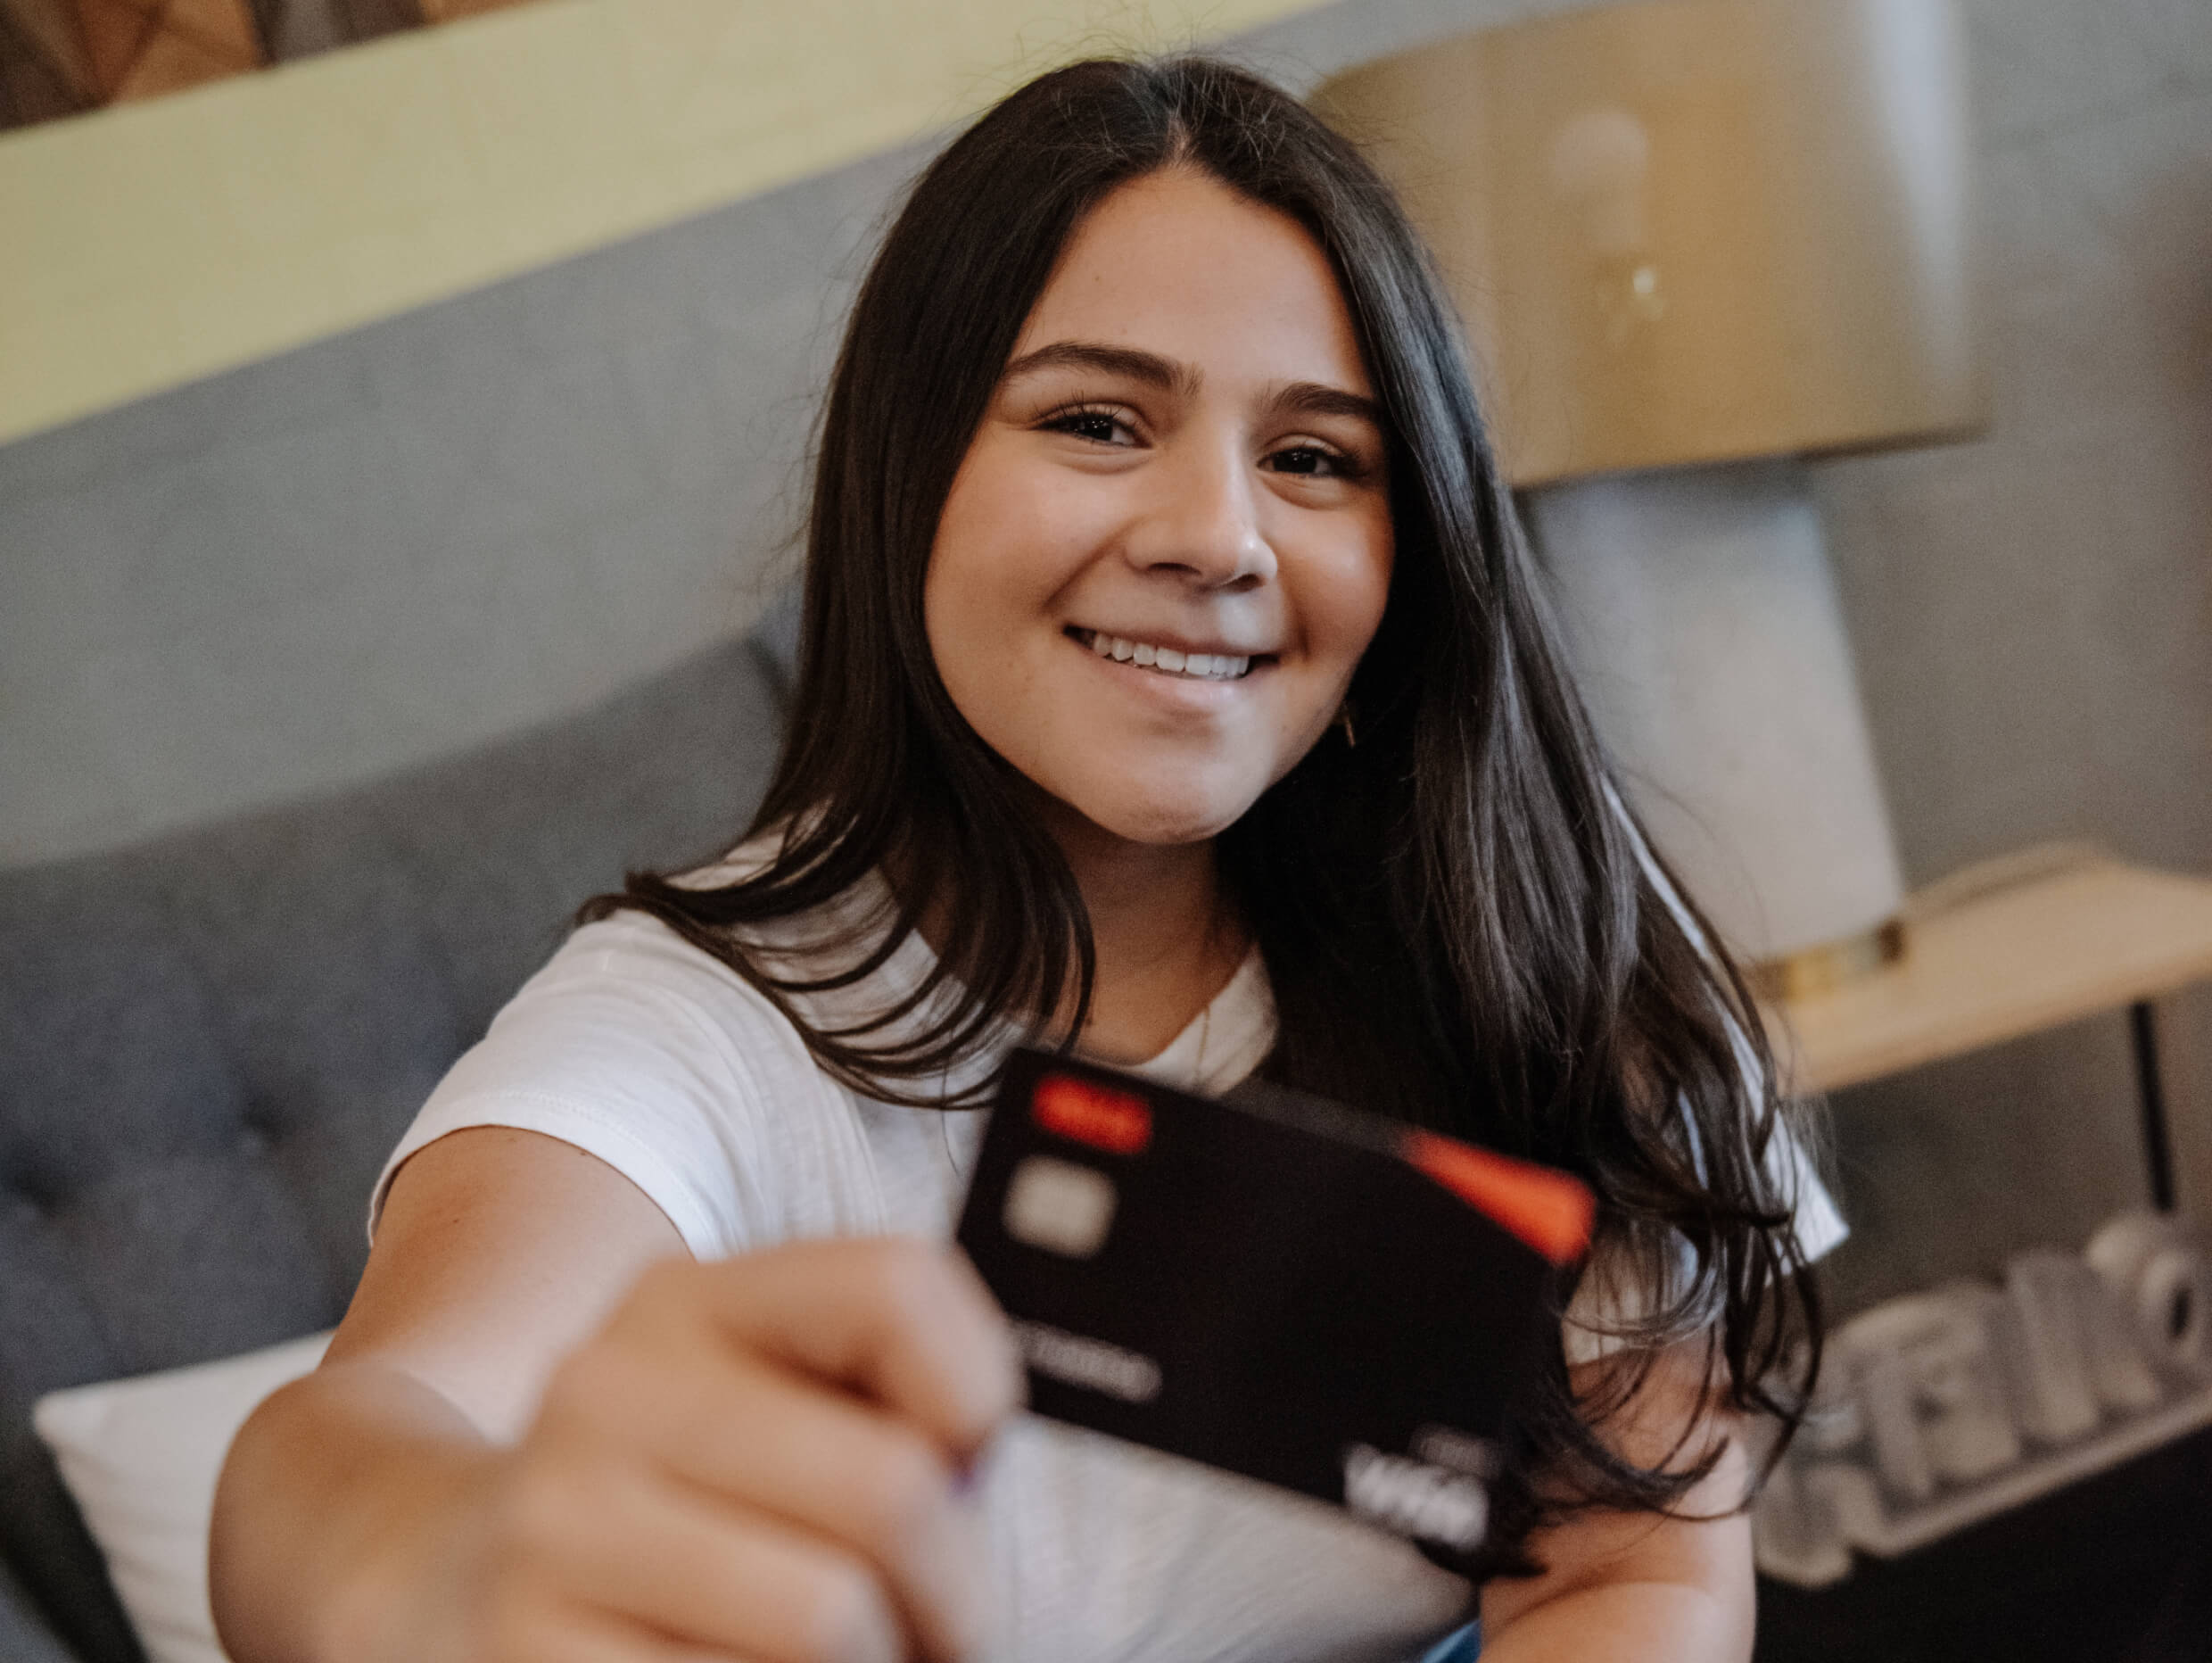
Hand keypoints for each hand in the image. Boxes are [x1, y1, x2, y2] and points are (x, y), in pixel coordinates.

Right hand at [461, 1239, 1020, 1662]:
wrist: (430, 1578)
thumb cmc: (655, 1497)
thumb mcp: (738, 1395)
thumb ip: (869, 1394)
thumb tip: (992, 1460)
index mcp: (686, 1304)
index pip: (894, 1287)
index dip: (978, 1389)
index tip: (972, 1459)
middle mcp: (610, 1394)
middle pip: (892, 1489)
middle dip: (961, 1590)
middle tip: (950, 1626)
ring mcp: (558, 1530)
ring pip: (831, 1623)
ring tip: (867, 1661)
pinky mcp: (526, 1657)